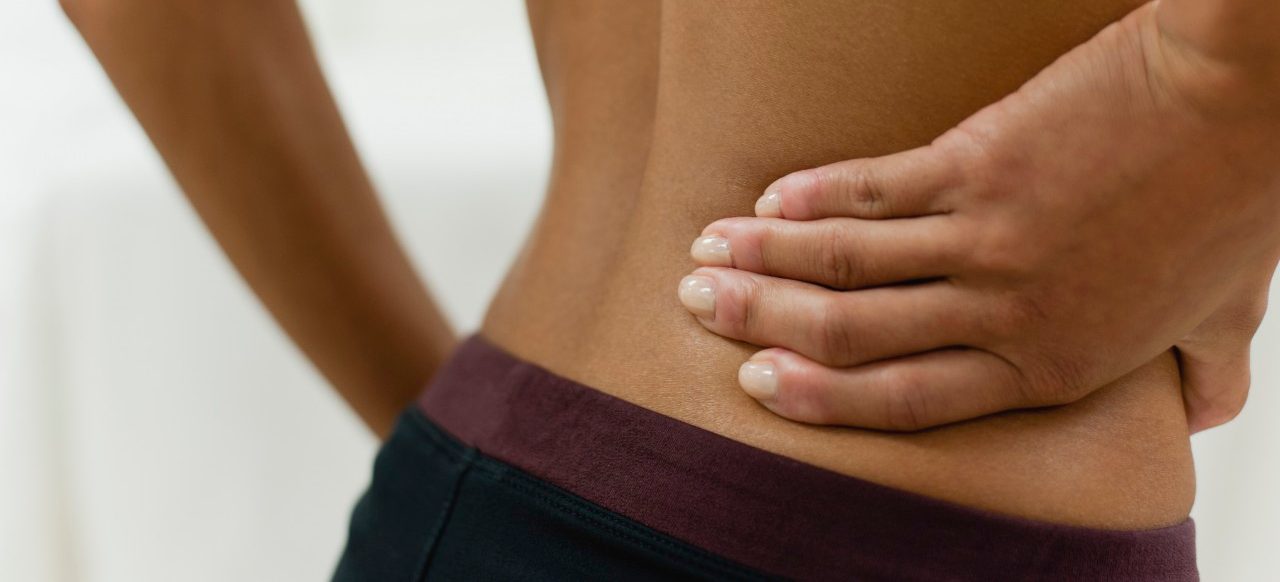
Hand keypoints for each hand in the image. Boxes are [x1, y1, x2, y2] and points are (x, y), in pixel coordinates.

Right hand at [677, 3, 1279, 431]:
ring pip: (842, 263)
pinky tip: (765, 196)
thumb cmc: (1235, 206)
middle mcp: (1002, 313)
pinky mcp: (974, 164)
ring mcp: (982, 238)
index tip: (762, 385)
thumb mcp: (1222, 318)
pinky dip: (810, 195)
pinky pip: (871, 189)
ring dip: (761, 261)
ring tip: (702, 255)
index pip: (906, 399)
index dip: (821, 399)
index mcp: (1049, 364)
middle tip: (702, 310)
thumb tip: (1197, 422)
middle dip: (761, 327)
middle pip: (851, 336)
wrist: (1241, 101)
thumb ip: (1202, 381)